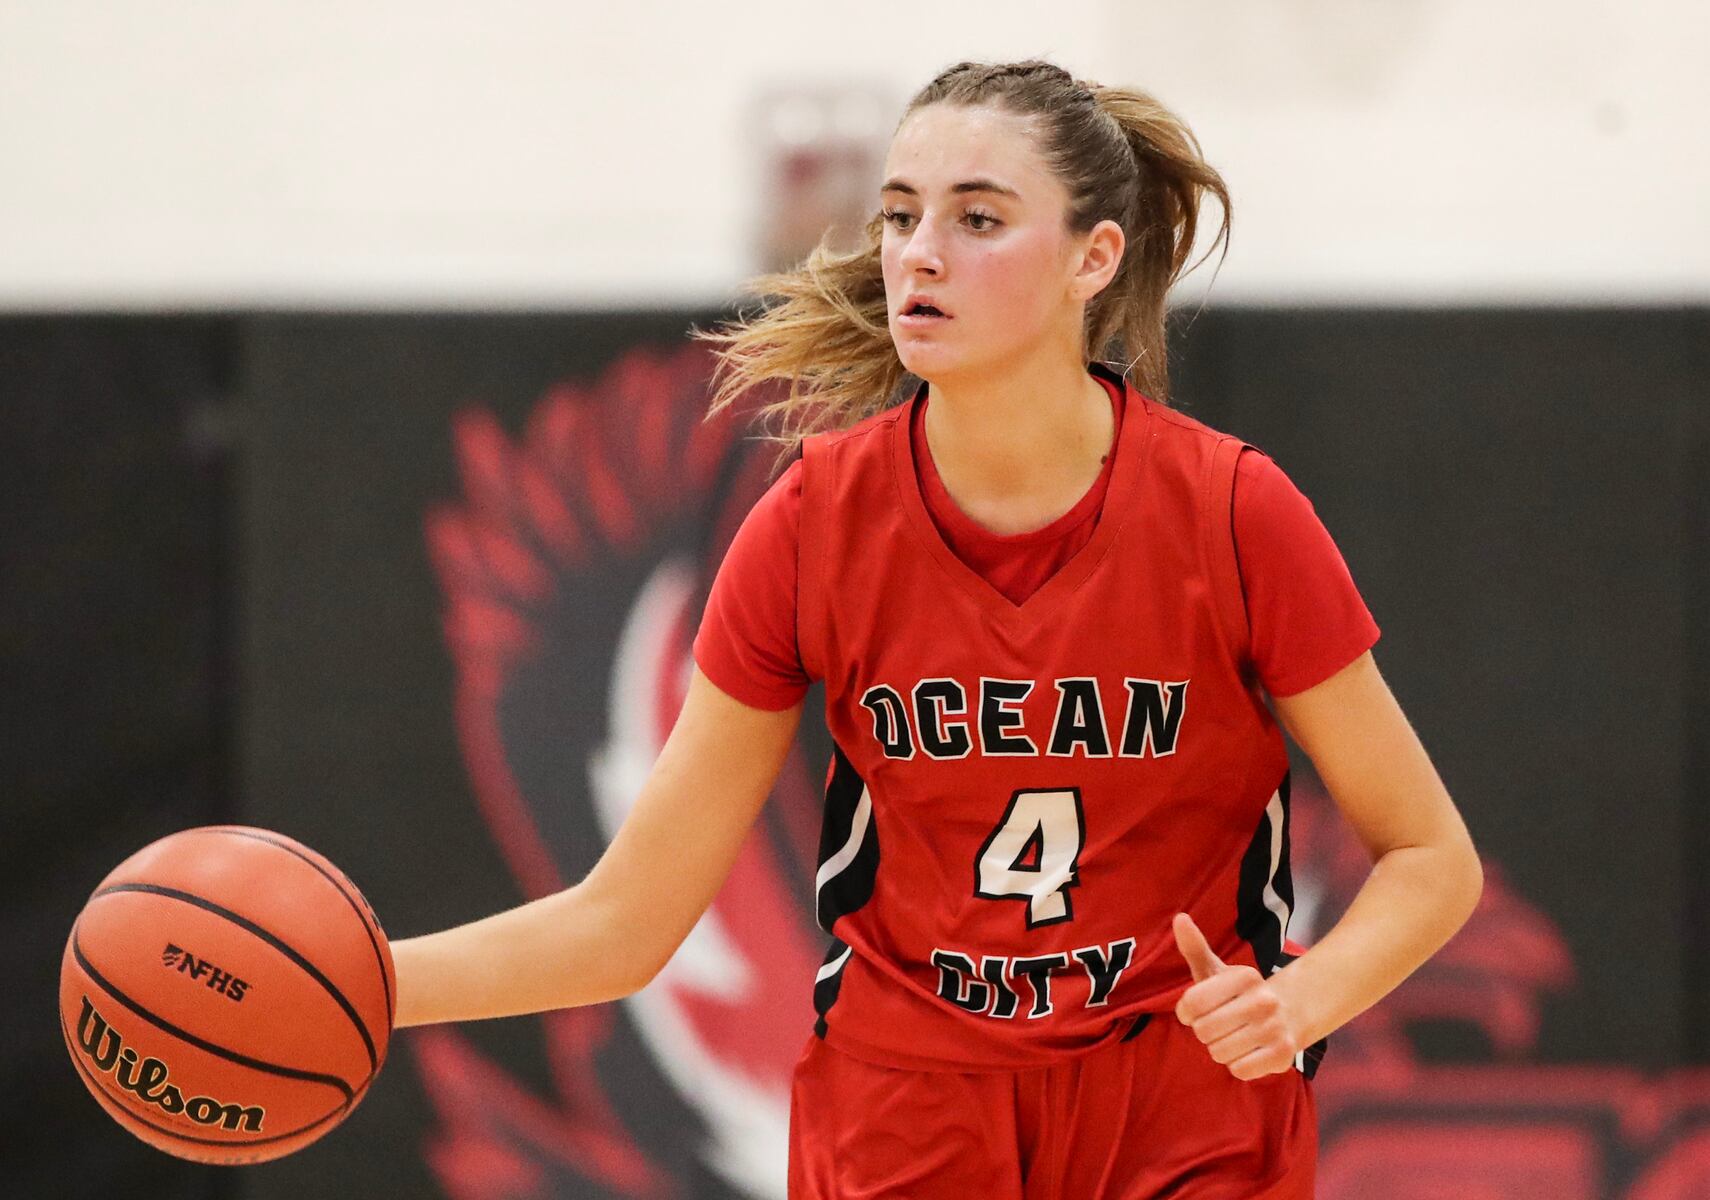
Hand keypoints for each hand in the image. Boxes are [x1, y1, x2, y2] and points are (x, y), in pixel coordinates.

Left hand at [1171, 912, 1304, 1080]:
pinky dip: (1237, 1065)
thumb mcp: (1217, 969)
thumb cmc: (1239, 993)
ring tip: (1233, 1036)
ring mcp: (1276, 1028)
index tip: (1192, 1011)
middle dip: (1204, 1032)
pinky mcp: (1284, 1056)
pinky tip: (1247, 1051)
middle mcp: (1264, 1000)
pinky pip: (1239, 1071)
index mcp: (1245, 976)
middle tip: (1218, 1025)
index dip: (1185, 1012)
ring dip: (1219, 1049)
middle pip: (1204, 1031)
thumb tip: (1179, 918)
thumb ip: (1194, 947)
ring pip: (1219, 1053)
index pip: (1193, 1003)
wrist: (1290, 1012)